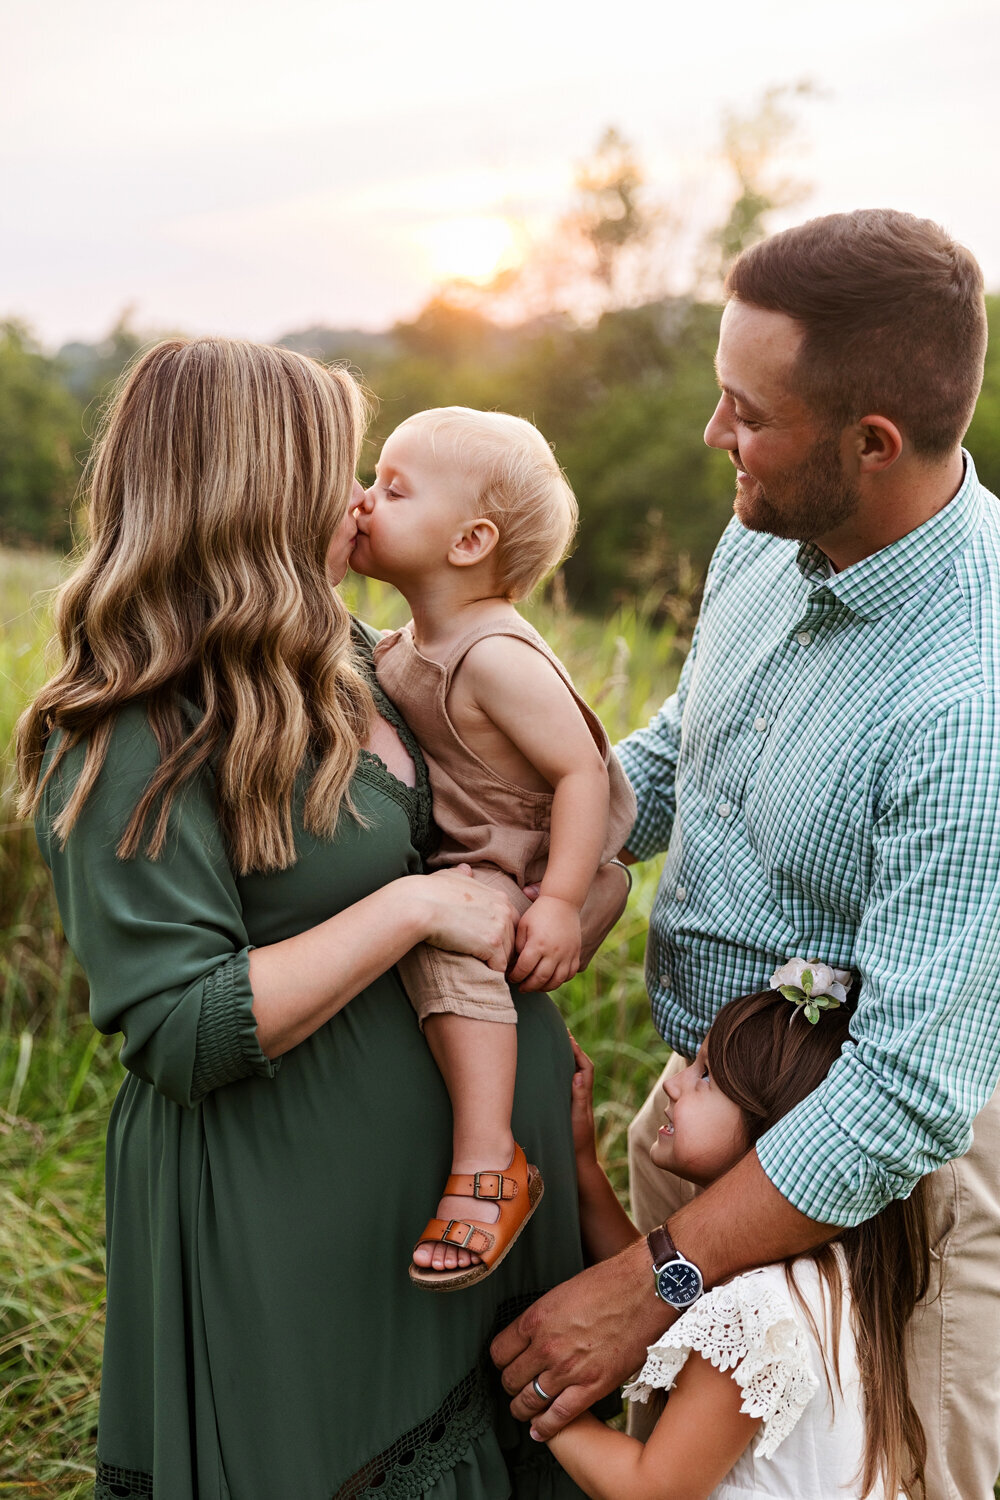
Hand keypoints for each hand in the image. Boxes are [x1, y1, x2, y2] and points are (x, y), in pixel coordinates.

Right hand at [419, 865, 516, 972]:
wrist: (420, 905)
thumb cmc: (430, 891)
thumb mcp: (451, 876)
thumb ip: (463, 875)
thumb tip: (466, 869)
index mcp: (498, 896)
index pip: (510, 922)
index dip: (498, 934)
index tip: (484, 943)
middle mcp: (504, 910)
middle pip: (512, 940)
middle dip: (499, 951)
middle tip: (484, 960)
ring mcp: (500, 927)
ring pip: (507, 955)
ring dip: (494, 963)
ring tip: (481, 968)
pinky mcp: (492, 945)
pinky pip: (499, 967)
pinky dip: (490, 972)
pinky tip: (478, 972)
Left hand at [490, 1237, 668, 1438]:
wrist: (646, 1290)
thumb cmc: (609, 1284)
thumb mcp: (563, 1293)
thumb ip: (544, 1319)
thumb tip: (534, 1337)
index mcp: (536, 1318)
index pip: (499, 1351)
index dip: (501, 1360)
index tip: (506, 1364)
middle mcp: (546, 1346)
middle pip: (511, 1379)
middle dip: (511, 1385)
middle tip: (516, 1386)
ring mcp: (568, 1370)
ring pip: (529, 1401)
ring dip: (523, 1408)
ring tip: (525, 1409)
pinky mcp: (592, 1387)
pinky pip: (559, 1417)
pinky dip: (545, 1428)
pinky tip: (539, 1431)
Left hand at [508, 895, 580, 990]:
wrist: (563, 902)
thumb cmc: (539, 913)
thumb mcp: (523, 926)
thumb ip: (518, 947)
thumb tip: (513, 965)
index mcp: (538, 944)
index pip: (524, 969)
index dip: (515, 976)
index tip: (511, 978)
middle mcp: (554, 952)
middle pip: (540, 979)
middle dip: (528, 986)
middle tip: (521, 987)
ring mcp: (567, 954)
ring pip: (556, 981)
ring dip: (544, 988)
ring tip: (535, 986)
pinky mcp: (576, 954)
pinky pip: (569, 975)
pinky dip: (560, 981)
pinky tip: (550, 979)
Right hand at [568, 1034, 597, 1166]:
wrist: (578, 1165)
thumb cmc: (577, 1144)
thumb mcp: (577, 1120)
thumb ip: (578, 1099)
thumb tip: (577, 1076)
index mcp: (584, 1097)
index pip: (585, 1068)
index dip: (578, 1052)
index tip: (568, 1038)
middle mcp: (581, 1098)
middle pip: (580, 1068)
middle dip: (573, 1051)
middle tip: (560, 1035)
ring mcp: (575, 1104)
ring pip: (573, 1077)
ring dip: (567, 1061)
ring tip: (555, 1048)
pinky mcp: (569, 1111)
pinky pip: (565, 1088)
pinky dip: (561, 1076)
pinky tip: (549, 1075)